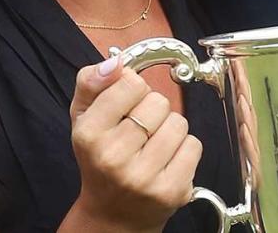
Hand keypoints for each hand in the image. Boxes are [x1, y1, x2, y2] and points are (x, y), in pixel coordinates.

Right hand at [65, 55, 201, 231]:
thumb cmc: (99, 158)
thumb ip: (91, 81)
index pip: (131, 83)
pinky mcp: (171, 191)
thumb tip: (115, 62)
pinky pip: (194, 145)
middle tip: (140, 130)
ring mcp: (143, 177)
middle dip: (153, 110)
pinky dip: (185, 149)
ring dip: (170, 129)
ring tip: (153, 146)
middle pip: (158, 102)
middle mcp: (113, 157)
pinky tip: (167, 161)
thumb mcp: (83, 117)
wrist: (112, 216)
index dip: (134, 90)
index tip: (126, 105)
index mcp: (89, 134)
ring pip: (179, 122)